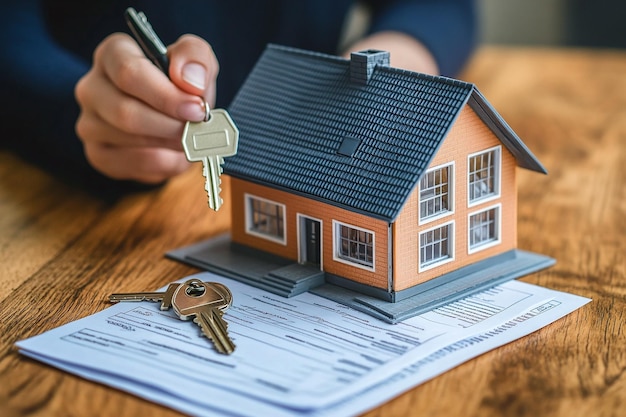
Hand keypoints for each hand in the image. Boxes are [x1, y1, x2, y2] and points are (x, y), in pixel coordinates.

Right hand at [75, 33, 218, 182]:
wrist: (175, 119)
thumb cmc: (182, 85)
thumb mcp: (196, 60)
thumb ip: (195, 57)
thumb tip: (190, 81)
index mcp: (113, 54)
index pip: (127, 71)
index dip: (165, 94)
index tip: (196, 107)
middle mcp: (92, 86)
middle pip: (126, 111)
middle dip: (170, 123)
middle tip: (197, 128)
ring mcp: (89, 123)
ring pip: (129, 138)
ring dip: (169, 142)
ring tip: (191, 138)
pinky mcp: (98, 154)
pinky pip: (132, 163)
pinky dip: (164, 162)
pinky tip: (176, 154)